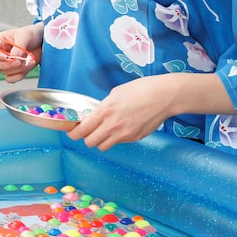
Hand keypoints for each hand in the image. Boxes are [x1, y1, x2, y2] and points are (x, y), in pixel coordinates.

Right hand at [0, 25, 41, 82]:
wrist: (43, 42)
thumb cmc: (32, 34)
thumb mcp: (26, 35)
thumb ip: (19, 46)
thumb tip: (14, 57)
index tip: (8, 57)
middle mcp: (0, 53)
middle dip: (5, 65)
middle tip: (18, 62)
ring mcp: (6, 63)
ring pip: (4, 71)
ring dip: (18, 68)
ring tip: (30, 60)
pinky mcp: (13, 71)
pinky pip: (11, 79)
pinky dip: (19, 75)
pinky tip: (28, 66)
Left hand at [67, 73, 233, 151]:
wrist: (165, 96)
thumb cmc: (141, 89)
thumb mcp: (116, 93)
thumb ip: (103, 106)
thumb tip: (95, 115)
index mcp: (105, 111)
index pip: (82, 130)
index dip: (73, 133)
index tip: (72, 133)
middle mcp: (113, 125)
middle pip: (90, 142)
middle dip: (86, 138)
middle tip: (88, 133)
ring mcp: (124, 134)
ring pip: (103, 146)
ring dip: (100, 141)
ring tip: (104, 132)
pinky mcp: (135, 138)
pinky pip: (119, 143)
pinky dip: (116, 139)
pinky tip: (121, 128)